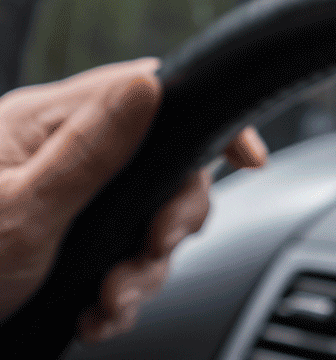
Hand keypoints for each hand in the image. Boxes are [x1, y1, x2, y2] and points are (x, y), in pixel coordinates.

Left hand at [0, 58, 268, 342]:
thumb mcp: (24, 213)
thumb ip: (92, 149)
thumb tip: (150, 86)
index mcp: (42, 124)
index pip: (147, 91)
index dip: (203, 122)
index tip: (243, 160)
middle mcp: (56, 154)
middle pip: (160, 167)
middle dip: (169, 221)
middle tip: (152, 253)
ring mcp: (61, 200)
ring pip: (143, 221)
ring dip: (141, 270)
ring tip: (110, 305)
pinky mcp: (61, 245)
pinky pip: (118, 258)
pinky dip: (119, 293)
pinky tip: (96, 316)